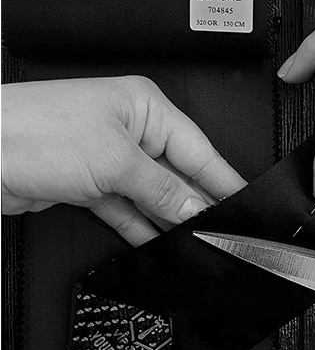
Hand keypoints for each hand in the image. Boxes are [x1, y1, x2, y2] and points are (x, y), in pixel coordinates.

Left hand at [2, 76, 246, 244]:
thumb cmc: (35, 130)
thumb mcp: (115, 161)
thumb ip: (162, 189)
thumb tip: (196, 208)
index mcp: (145, 108)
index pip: (197, 148)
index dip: (222, 177)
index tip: (243, 200)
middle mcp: (130, 131)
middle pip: (176, 173)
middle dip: (196, 201)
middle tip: (221, 229)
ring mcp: (109, 159)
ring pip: (153, 194)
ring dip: (170, 218)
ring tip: (196, 241)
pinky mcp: (89, 184)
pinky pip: (126, 209)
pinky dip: (141, 226)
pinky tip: (159, 241)